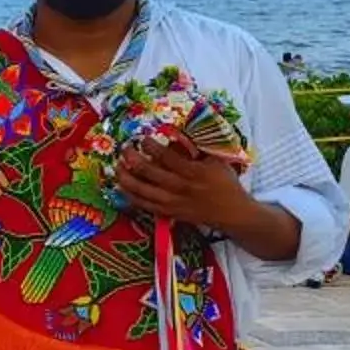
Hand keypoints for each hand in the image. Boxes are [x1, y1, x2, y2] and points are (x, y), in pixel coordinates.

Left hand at [112, 134, 249, 230]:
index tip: (142, 139)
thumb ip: (196, 149)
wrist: (232, 212)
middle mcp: (179, 187)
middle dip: (132, 158)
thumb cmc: (225, 183)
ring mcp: (172, 202)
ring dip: (126, 177)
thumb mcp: (216, 161)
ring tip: (117, 167)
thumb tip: (176, 137)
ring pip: (141, 190)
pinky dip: (130, 196)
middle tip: (125, 149)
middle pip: (148, 172)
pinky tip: (122, 187)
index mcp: (193, 172)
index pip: (166, 157)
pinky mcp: (168, 213)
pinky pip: (144, 205)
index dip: (151, 146)